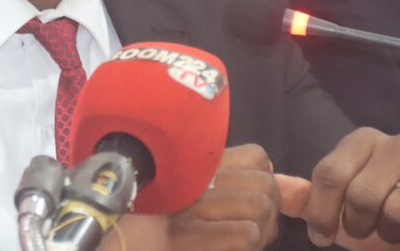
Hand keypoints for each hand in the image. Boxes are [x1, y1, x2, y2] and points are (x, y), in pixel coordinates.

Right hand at [106, 144, 279, 250]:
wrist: (126, 245)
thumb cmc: (157, 225)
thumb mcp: (188, 194)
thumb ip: (225, 180)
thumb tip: (272, 175)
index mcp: (193, 166)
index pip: (256, 157)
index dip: (265, 180)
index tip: (253, 200)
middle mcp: (191, 180)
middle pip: (264, 183)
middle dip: (270, 210)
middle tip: (257, 229)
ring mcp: (190, 208)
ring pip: (259, 205)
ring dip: (263, 230)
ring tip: (247, 241)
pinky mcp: (188, 237)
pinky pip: (246, 234)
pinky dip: (248, 245)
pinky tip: (233, 250)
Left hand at [277, 127, 399, 250]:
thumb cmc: (385, 213)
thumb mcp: (341, 206)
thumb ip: (306, 196)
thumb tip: (273, 185)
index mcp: (363, 141)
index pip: (330, 173)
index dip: (321, 212)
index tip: (321, 236)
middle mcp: (397, 143)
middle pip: (361, 194)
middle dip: (358, 226)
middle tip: (366, 232)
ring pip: (396, 210)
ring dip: (391, 235)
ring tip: (395, 233)